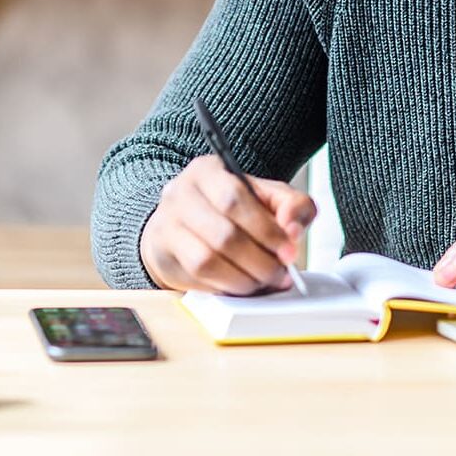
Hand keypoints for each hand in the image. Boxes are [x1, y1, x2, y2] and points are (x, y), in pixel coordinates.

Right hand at [140, 154, 315, 294]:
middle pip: (224, 234)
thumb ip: (292, 206)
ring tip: (264, 281)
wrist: (187, 222)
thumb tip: (293, 229)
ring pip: (208, 260)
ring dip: (244, 278)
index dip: (267, 230)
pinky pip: (197, 277)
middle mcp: (181, 193)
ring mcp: (167, 224)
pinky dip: (226, 285)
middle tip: (281, 273)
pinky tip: (242, 284)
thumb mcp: (267, 197)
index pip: (236, 199)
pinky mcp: (162, 253)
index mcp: (208, 171)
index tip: (289, 250)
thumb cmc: (232, 209)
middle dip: (260, 260)